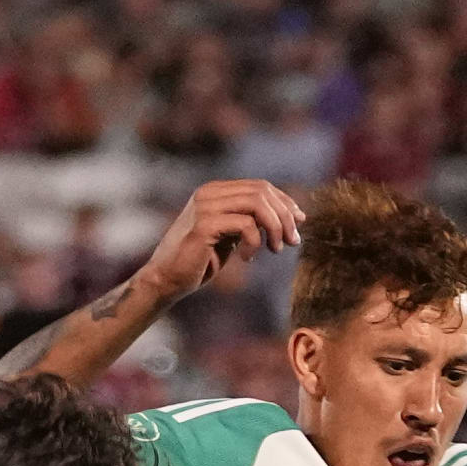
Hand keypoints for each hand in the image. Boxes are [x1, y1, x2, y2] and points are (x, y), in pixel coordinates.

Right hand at [135, 180, 306, 305]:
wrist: (167, 279)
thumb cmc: (199, 261)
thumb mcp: (229, 236)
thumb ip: (249, 221)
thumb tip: (286, 218)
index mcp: (216, 191)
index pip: (260, 186)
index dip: (284, 202)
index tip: (299, 222)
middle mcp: (209, 193)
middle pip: (262, 191)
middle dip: (284, 216)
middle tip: (292, 241)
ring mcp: (206, 207)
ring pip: (257, 204)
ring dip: (275, 227)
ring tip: (276, 249)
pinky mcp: (204, 225)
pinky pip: (245, 225)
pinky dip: (254, 242)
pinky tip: (247, 258)